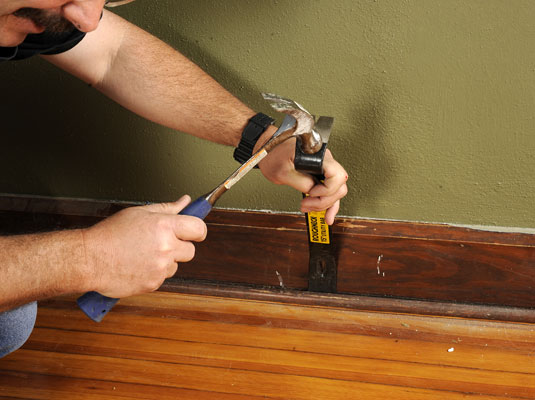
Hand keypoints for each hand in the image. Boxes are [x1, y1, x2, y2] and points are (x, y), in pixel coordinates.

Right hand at [81, 195, 206, 297]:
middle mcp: (165, 247)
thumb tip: (185, 201)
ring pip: (176, 265)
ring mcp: (160, 267)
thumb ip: (167, 209)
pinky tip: (137, 265)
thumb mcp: (139, 214)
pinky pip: (162, 278)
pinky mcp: (153, 283)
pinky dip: (153, 273)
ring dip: (165, 261)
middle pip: (191, 250)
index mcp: (163, 226)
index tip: (194, 232)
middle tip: (161, 242)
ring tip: (142, 254)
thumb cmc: (110, 234)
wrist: (88, 259)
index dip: (198, 231)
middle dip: (180, 247)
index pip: (198, 229)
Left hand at [257, 133, 347, 224]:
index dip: (326, 189)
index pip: (336, 175)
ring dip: (325, 204)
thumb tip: (313, 192)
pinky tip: (327, 214)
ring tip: (310, 209)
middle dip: (324, 200)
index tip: (311, 193)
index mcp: (317, 155)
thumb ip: (301, 183)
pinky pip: (330, 190)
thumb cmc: (273, 154)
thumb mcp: (282, 172)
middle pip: (339, 185)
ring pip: (337, 190)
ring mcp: (324, 166)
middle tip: (307, 205)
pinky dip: (329, 203)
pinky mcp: (320, 173)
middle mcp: (324, 159)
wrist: (268, 149)